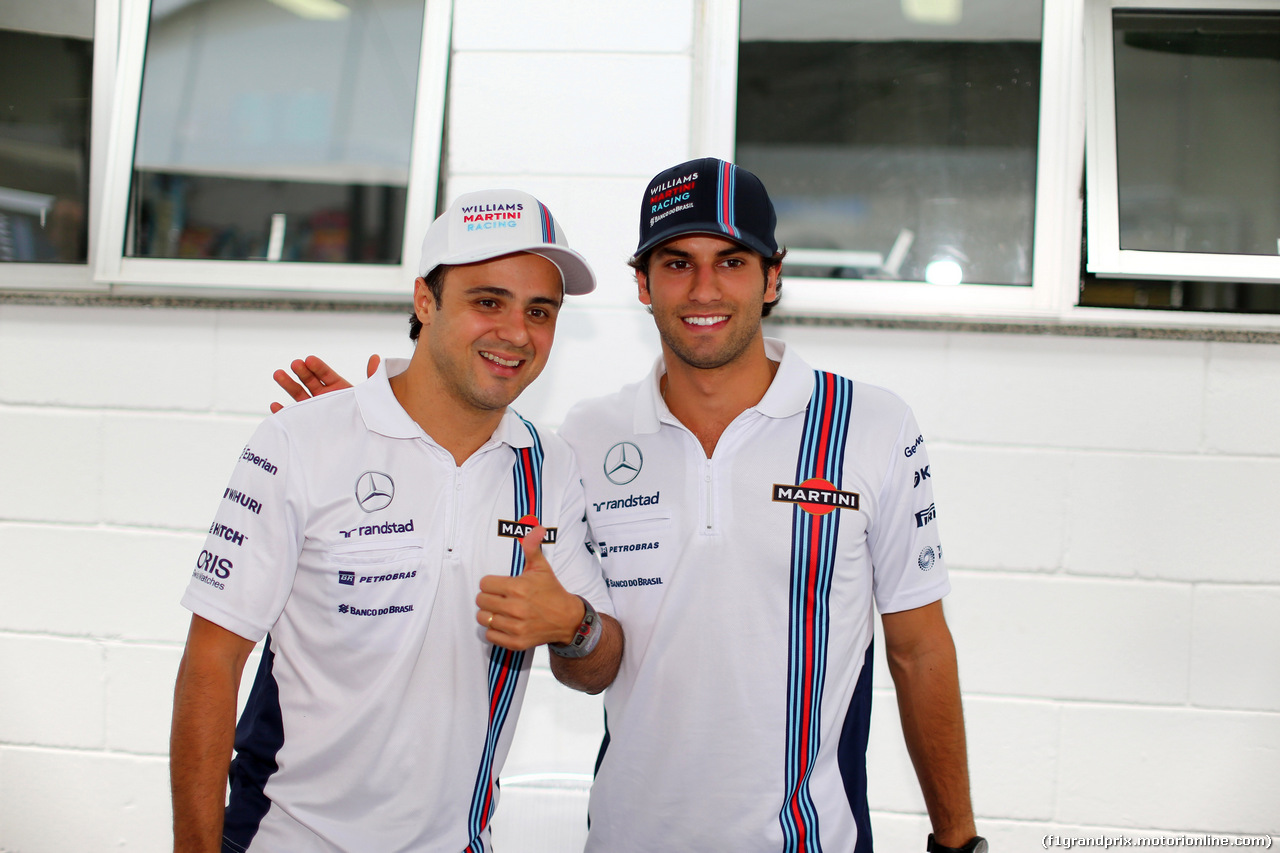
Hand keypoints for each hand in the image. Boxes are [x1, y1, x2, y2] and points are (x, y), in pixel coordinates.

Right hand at [269, 354, 379, 412]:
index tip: (309, 359)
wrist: (363, 442)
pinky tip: (275, 405)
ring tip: (278, 374)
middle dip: (301, 372)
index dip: (317, 367)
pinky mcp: (308, 423)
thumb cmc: (368, 417)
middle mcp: (324, 397)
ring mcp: (315, 409)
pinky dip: (283, 411)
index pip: (326, 374)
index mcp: (339, 388)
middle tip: (295, 364)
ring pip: (299, 395)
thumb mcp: (370, 397)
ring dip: (288, 384)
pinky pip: (293, 417)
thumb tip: (376, 358)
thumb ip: (371, 377)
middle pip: (310, 381)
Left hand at [475, 526, 584, 650]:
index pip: (484, 584)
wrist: (567, 619)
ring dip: (489, 614)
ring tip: (500, 610)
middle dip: (488, 597)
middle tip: (499, 597)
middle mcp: (516, 608)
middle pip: (481, 601)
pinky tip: (504, 623)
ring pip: (483, 618)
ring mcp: (516, 627)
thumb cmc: (551, 591)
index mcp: (519, 588)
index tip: (499, 585)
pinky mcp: (517, 642)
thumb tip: (536, 528)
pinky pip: (490, 635)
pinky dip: (494, 630)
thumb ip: (532, 547)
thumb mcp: (541, 567)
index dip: (490, 583)